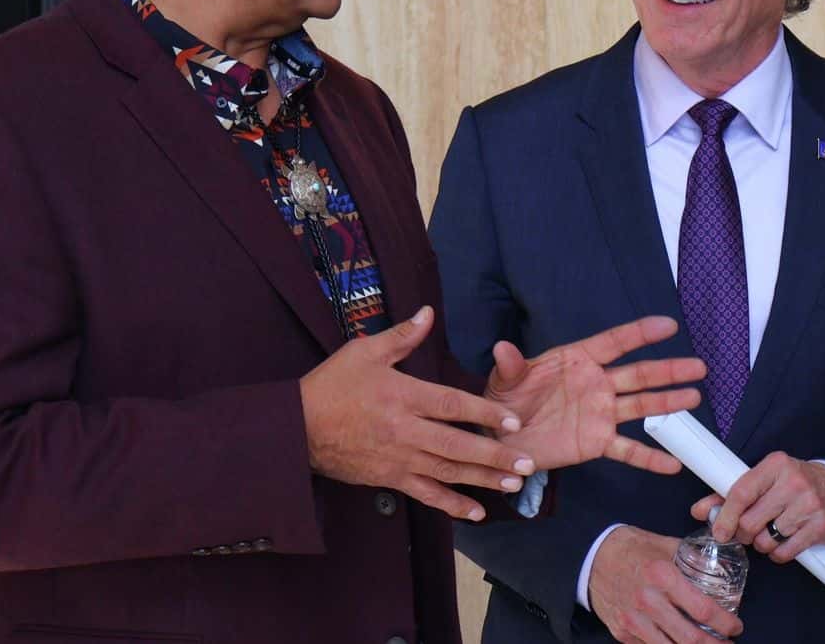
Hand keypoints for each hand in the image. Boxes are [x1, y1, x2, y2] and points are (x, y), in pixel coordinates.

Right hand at [300, 307, 536, 520]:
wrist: (296, 428)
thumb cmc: (332, 385)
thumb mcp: (364, 352)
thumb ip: (401, 336)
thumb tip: (428, 313)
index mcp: (402, 396)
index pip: (451, 405)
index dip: (485, 412)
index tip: (514, 421)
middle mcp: (405, 431)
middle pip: (457, 445)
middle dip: (496, 456)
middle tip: (528, 464)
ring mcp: (398, 458)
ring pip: (447, 472)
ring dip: (483, 480)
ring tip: (514, 484)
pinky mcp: (390, 478)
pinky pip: (426, 494)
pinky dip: (452, 505)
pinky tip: (477, 512)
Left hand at [486, 316, 705, 473]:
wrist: (502, 438)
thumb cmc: (505, 400)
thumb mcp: (505, 380)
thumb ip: (510, 365)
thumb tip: (502, 348)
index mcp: (577, 361)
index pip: (614, 343)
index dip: (641, 333)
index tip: (669, 326)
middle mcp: (596, 384)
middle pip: (638, 375)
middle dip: (668, 370)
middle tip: (699, 367)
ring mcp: (600, 414)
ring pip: (641, 407)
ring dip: (668, 403)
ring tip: (694, 398)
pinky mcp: (596, 442)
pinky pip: (627, 449)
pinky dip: (649, 457)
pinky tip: (672, 464)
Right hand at [589, 526, 742, 642]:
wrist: (592, 557)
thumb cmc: (631, 548)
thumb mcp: (664, 545)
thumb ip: (692, 557)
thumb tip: (721, 568)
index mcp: (662, 576)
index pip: (703, 609)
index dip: (725, 623)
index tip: (735, 626)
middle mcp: (648, 601)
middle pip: (691, 638)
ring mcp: (633, 620)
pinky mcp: (622, 632)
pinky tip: (678, 643)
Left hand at [690, 452, 824, 562]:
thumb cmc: (795, 484)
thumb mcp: (765, 479)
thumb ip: (731, 494)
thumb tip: (700, 510)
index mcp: (775, 465)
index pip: (741, 492)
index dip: (725, 515)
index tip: (719, 531)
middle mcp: (793, 482)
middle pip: (751, 521)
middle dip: (744, 533)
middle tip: (748, 531)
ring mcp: (810, 505)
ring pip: (766, 539)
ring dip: (761, 543)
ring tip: (769, 533)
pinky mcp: (821, 526)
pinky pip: (785, 552)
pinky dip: (777, 553)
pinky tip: (782, 542)